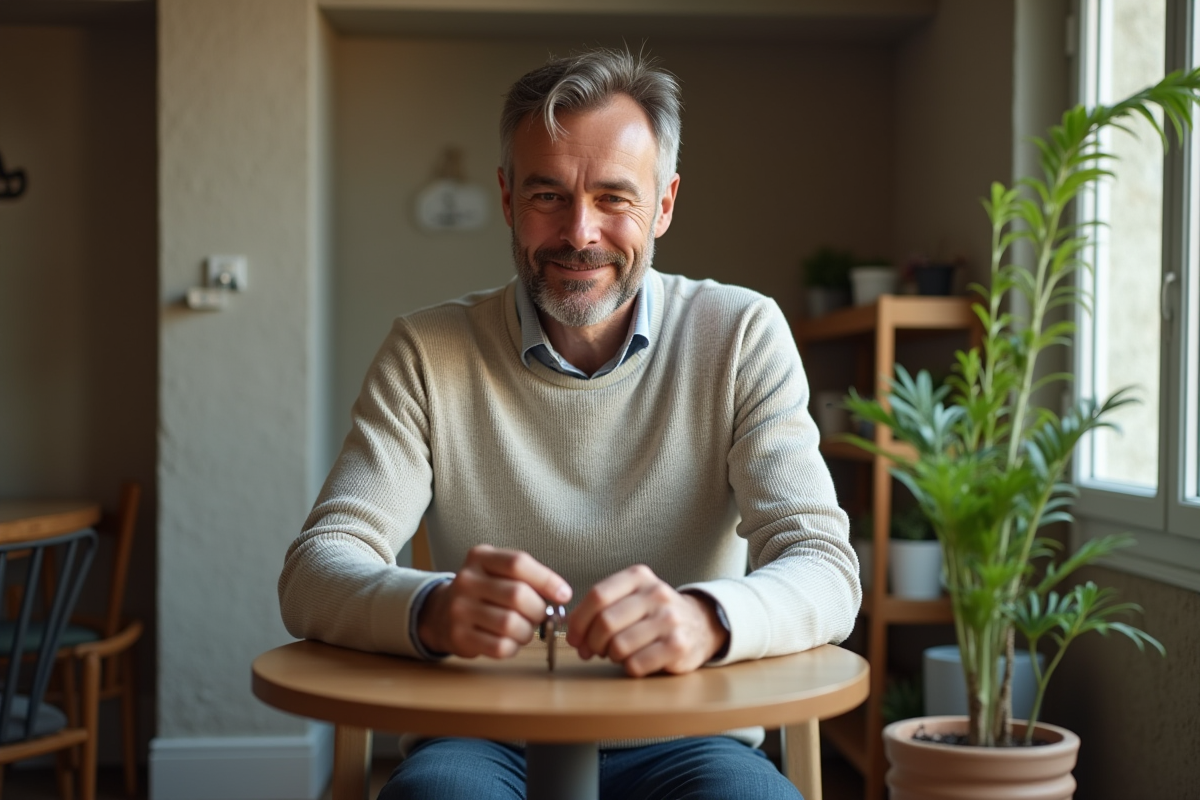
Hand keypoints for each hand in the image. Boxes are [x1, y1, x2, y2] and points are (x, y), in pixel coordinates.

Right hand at [417, 545, 571, 658]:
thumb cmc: (483, 592)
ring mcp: (460, 608)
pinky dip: (513, 647)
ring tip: (525, 630)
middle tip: (540, 616)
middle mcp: (467, 580)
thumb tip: (561, 595)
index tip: (563, 594)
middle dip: (538, 610)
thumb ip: (526, 578)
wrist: (441, 613)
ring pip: (510, 624)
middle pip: (517, 595)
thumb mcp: (498, 572)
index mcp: (480, 557)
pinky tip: (510, 642)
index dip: (546, 579)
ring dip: (527, 632)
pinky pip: (499, 646)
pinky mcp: (459, 636)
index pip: (518, 563)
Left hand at [566, 565, 728, 676]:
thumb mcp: (632, 596)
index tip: (574, 638)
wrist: (700, 624)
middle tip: (593, 651)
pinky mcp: (678, 646)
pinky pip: (636, 664)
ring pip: (619, 645)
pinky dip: (629, 667)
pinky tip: (636, 661)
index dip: (578, 621)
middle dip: (592, 643)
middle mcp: (656, 594)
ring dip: (611, 656)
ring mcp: (670, 620)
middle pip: (605, 622)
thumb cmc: (654, 614)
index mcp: (639, 577)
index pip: (598, 596)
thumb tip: (571, 631)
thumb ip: (602, 606)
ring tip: (618, 653)